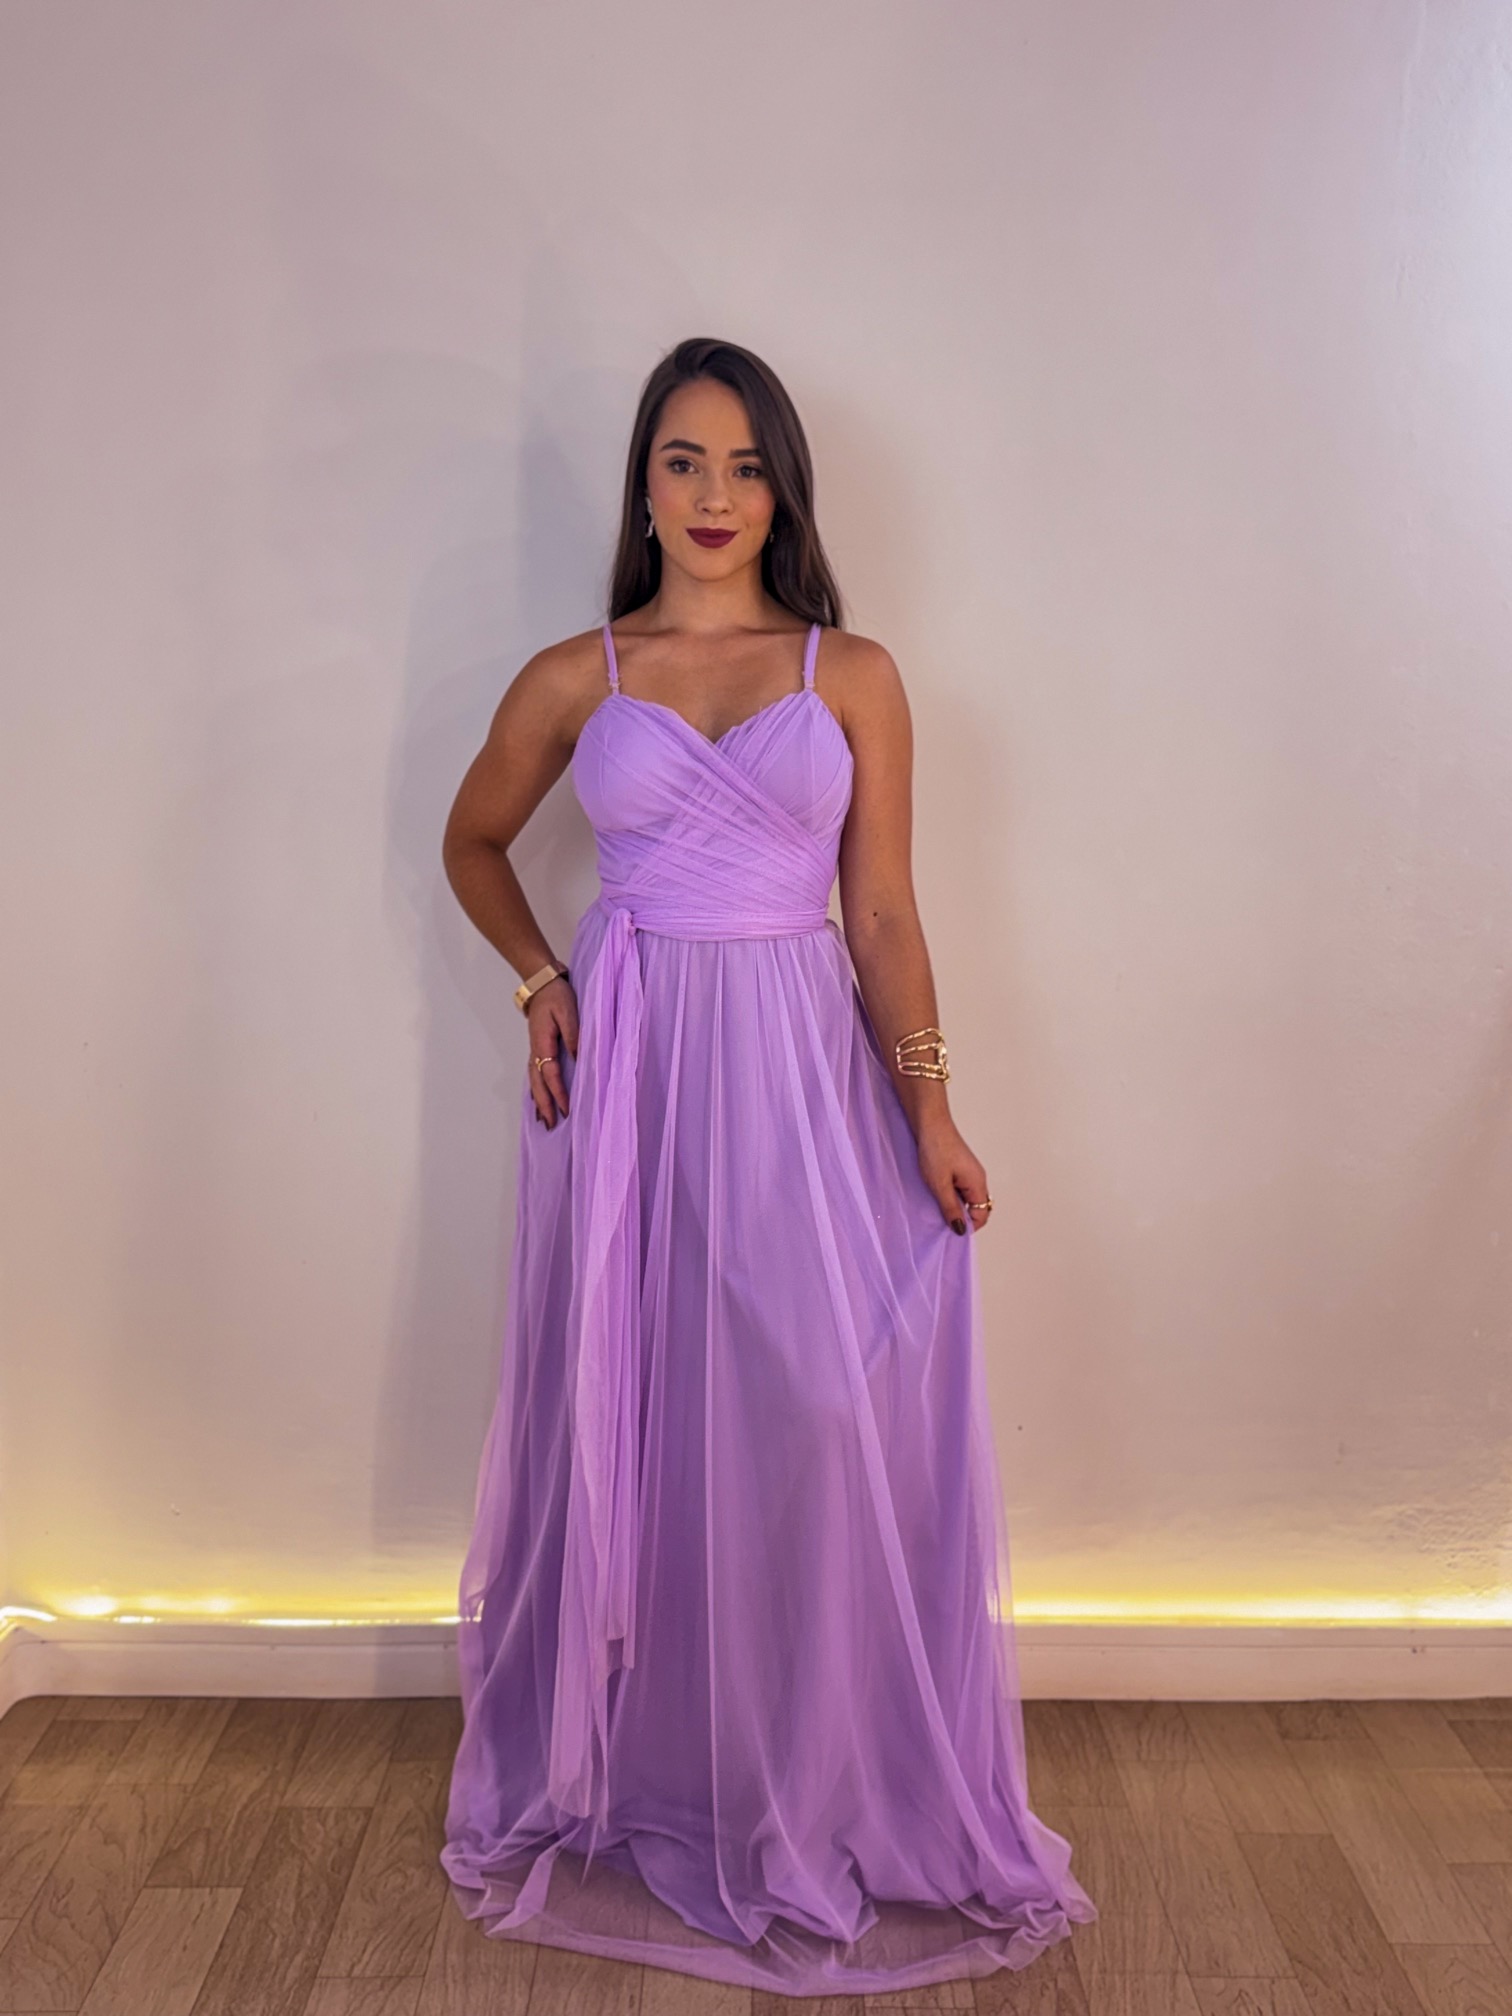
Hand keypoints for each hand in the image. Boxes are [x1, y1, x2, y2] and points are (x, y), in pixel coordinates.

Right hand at [526, 977, 577, 1127]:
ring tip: (543, 1120)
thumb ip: (574, 1035)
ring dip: (538, 1101)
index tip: (566, 1110)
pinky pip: (535, 1074)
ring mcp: (535, 1050)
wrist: (541, 985)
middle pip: (538, 1084)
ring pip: (534, 1081)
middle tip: (550, 1126)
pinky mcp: (538, 1049)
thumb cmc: (556, 996)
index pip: (551, 1074)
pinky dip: (537, 1090)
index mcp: (543, 1043)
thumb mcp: (568, 1012)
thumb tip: (579, 1058)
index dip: (558, 1094)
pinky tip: (539, 1100)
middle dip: (544, 1105)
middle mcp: (536, 1050)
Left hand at [916, 1117, 991, 1234]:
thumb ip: (950, 1208)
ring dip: (953, 1204)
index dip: (967, 1226)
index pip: (982, 1215)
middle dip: (960, 1216)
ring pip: (966, 1198)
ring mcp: (969, 1172)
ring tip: (935, 1202)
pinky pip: (959, 1188)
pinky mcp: (960, 1167)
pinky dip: (950, 1194)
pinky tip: (935, 1191)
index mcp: (978, 1184)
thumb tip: (961, 1230)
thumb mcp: (939, 1185)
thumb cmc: (936, 1150)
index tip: (948, 1229)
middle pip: (976, 1208)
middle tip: (940, 1217)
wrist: (930, 1123)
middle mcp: (978, 1179)